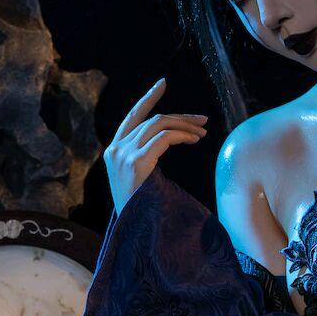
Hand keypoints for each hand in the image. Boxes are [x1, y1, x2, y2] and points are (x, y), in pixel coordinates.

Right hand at [104, 75, 208, 215]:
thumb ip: (144, 158)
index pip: (131, 116)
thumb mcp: (137, 180)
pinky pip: (164, 137)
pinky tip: (194, 140)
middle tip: (202, 120)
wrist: (133, 231)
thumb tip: (167, 141)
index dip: (148, 98)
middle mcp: (115, 149)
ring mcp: (124, 154)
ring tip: (203, 133)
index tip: (163, 84)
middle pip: (151, 119)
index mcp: (113, 152)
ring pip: (159, 124)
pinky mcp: (137, 161)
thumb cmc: (141, 211)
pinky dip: (182, 135)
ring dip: (185, 126)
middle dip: (179, 117)